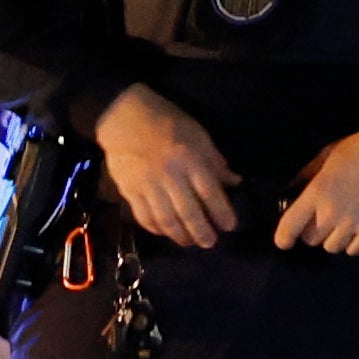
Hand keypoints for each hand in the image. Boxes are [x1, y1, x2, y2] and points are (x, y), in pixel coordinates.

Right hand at [90, 82, 238, 248]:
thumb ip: (214, 160)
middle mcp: (170, 175)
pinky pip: (144, 217)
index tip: (229, 226)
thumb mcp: (198, 134)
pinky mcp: (130, 191)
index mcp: (190, 158)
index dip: (221, 212)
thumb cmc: (167, 121)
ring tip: (190, 242)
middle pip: (188, 212)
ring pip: (166, 219)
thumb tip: (234, 182)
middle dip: (201, 231)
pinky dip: (157, 229)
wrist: (123, 116)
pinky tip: (166, 232)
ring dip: (180, 235)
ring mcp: (148, 185)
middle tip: (210, 242)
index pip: (210, 192)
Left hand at [272, 121, 358, 254]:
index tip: (284, 240)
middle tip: (320, 219)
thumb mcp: (327, 155)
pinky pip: (355, 250)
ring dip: (332, 238)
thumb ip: (307, 175)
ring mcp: (355, 224)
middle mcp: (333, 213)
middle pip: (311, 240)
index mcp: (318, 193)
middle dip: (312, 231)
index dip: (283, 238)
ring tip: (340, 224)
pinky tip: (355, 231)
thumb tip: (291, 190)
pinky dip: (352, 244)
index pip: (290, 227)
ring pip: (332, 247)